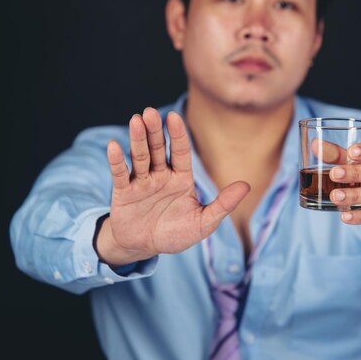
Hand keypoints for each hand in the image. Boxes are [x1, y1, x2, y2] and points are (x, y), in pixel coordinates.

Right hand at [96, 108, 249, 265]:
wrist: (145, 248)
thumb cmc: (175, 234)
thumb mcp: (203, 223)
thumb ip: (223, 205)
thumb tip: (246, 186)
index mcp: (181, 178)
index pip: (181, 152)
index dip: (178, 135)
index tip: (174, 116)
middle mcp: (161, 175)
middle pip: (158, 149)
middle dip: (155, 130)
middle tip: (150, 111)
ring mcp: (141, 182)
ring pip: (140, 156)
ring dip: (137, 139)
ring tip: (136, 120)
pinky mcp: (124, 192)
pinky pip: (121, 174)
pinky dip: (117, 160)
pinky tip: (115, 146)